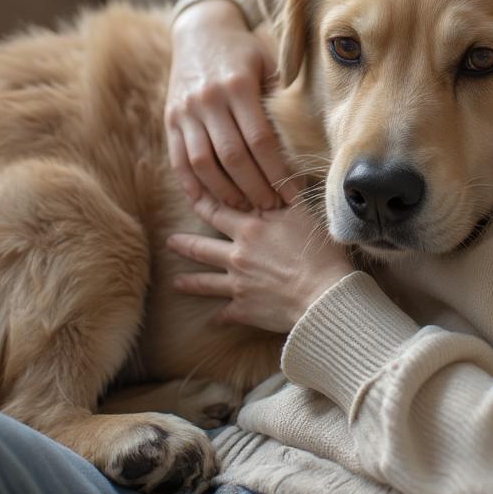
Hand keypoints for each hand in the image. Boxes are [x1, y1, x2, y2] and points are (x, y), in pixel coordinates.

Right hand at [166, 0, 303, 210]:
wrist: (200, 30)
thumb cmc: (245, 51)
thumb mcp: (268, 61)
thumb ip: (283, 93)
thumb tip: (307, 133)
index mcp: (237, 85)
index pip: (260, 140)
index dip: (277, 171)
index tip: (293, 192)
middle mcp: (208, 99)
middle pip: (233, 157)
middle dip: (255, 188)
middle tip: (273, 207)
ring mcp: (185, 111)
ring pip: (203, 163)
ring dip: (225, 192)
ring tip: (247, 206)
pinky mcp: (170, 120)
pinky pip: (178, 160)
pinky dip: (192, 185)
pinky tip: (210, 201)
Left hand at [167, 198, 355, 333]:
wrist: (323, 294)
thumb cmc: (318, 251)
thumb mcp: (304, 213)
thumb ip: (286, 193)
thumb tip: (275, 172)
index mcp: (249, 229)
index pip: (216, 211)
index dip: (200, 203)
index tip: (187, 199)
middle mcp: (237, 255)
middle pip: (202, 247)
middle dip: (183, 243)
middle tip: (169, 241)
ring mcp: (238, 284)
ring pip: (205, 282)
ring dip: (189, 282)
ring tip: (176, 282)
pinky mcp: (245, 309)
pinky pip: (225, 314)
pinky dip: (218, 317)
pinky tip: (212, 321)